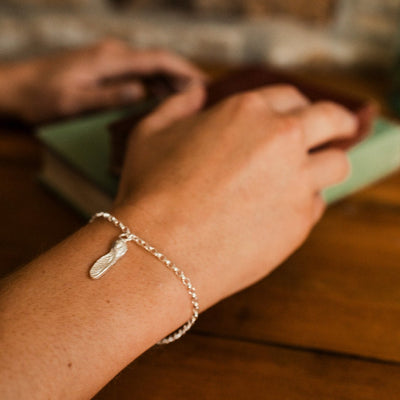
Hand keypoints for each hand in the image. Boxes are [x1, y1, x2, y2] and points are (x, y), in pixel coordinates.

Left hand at [0, 39, 204, 121]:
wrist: (15, 87)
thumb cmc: (42, 98)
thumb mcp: (73, 102)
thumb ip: (109, 96)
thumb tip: (143, 91)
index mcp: (110, 59)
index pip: (158, 59)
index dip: (185, 69)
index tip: (205, 83)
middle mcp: (114, 53)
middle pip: (159, 60)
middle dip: (184, 75)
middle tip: (206, 95)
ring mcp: (110, 58)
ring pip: (150, 66)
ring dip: (171, 81)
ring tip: (191, 99)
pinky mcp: (105, 66)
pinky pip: (138, 72)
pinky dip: (155, 83)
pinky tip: (163, 97)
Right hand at [115, 83, 356, 309]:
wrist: (160, 250)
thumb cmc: (150, 191)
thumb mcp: (150, 134)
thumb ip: (178, 105)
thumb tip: (196, 90)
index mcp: (247, 111)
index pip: (291, 97)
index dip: (295, 107)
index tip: (296, 118)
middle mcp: (281, 139)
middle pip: (333, 120)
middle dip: (336, 124)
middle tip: (333, 133)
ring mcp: (296, 181)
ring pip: (336, 164)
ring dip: (324, 166)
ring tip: (305, 177)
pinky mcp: (300, 221)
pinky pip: (317, 205)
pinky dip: (304, 205)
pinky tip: (279, 212)